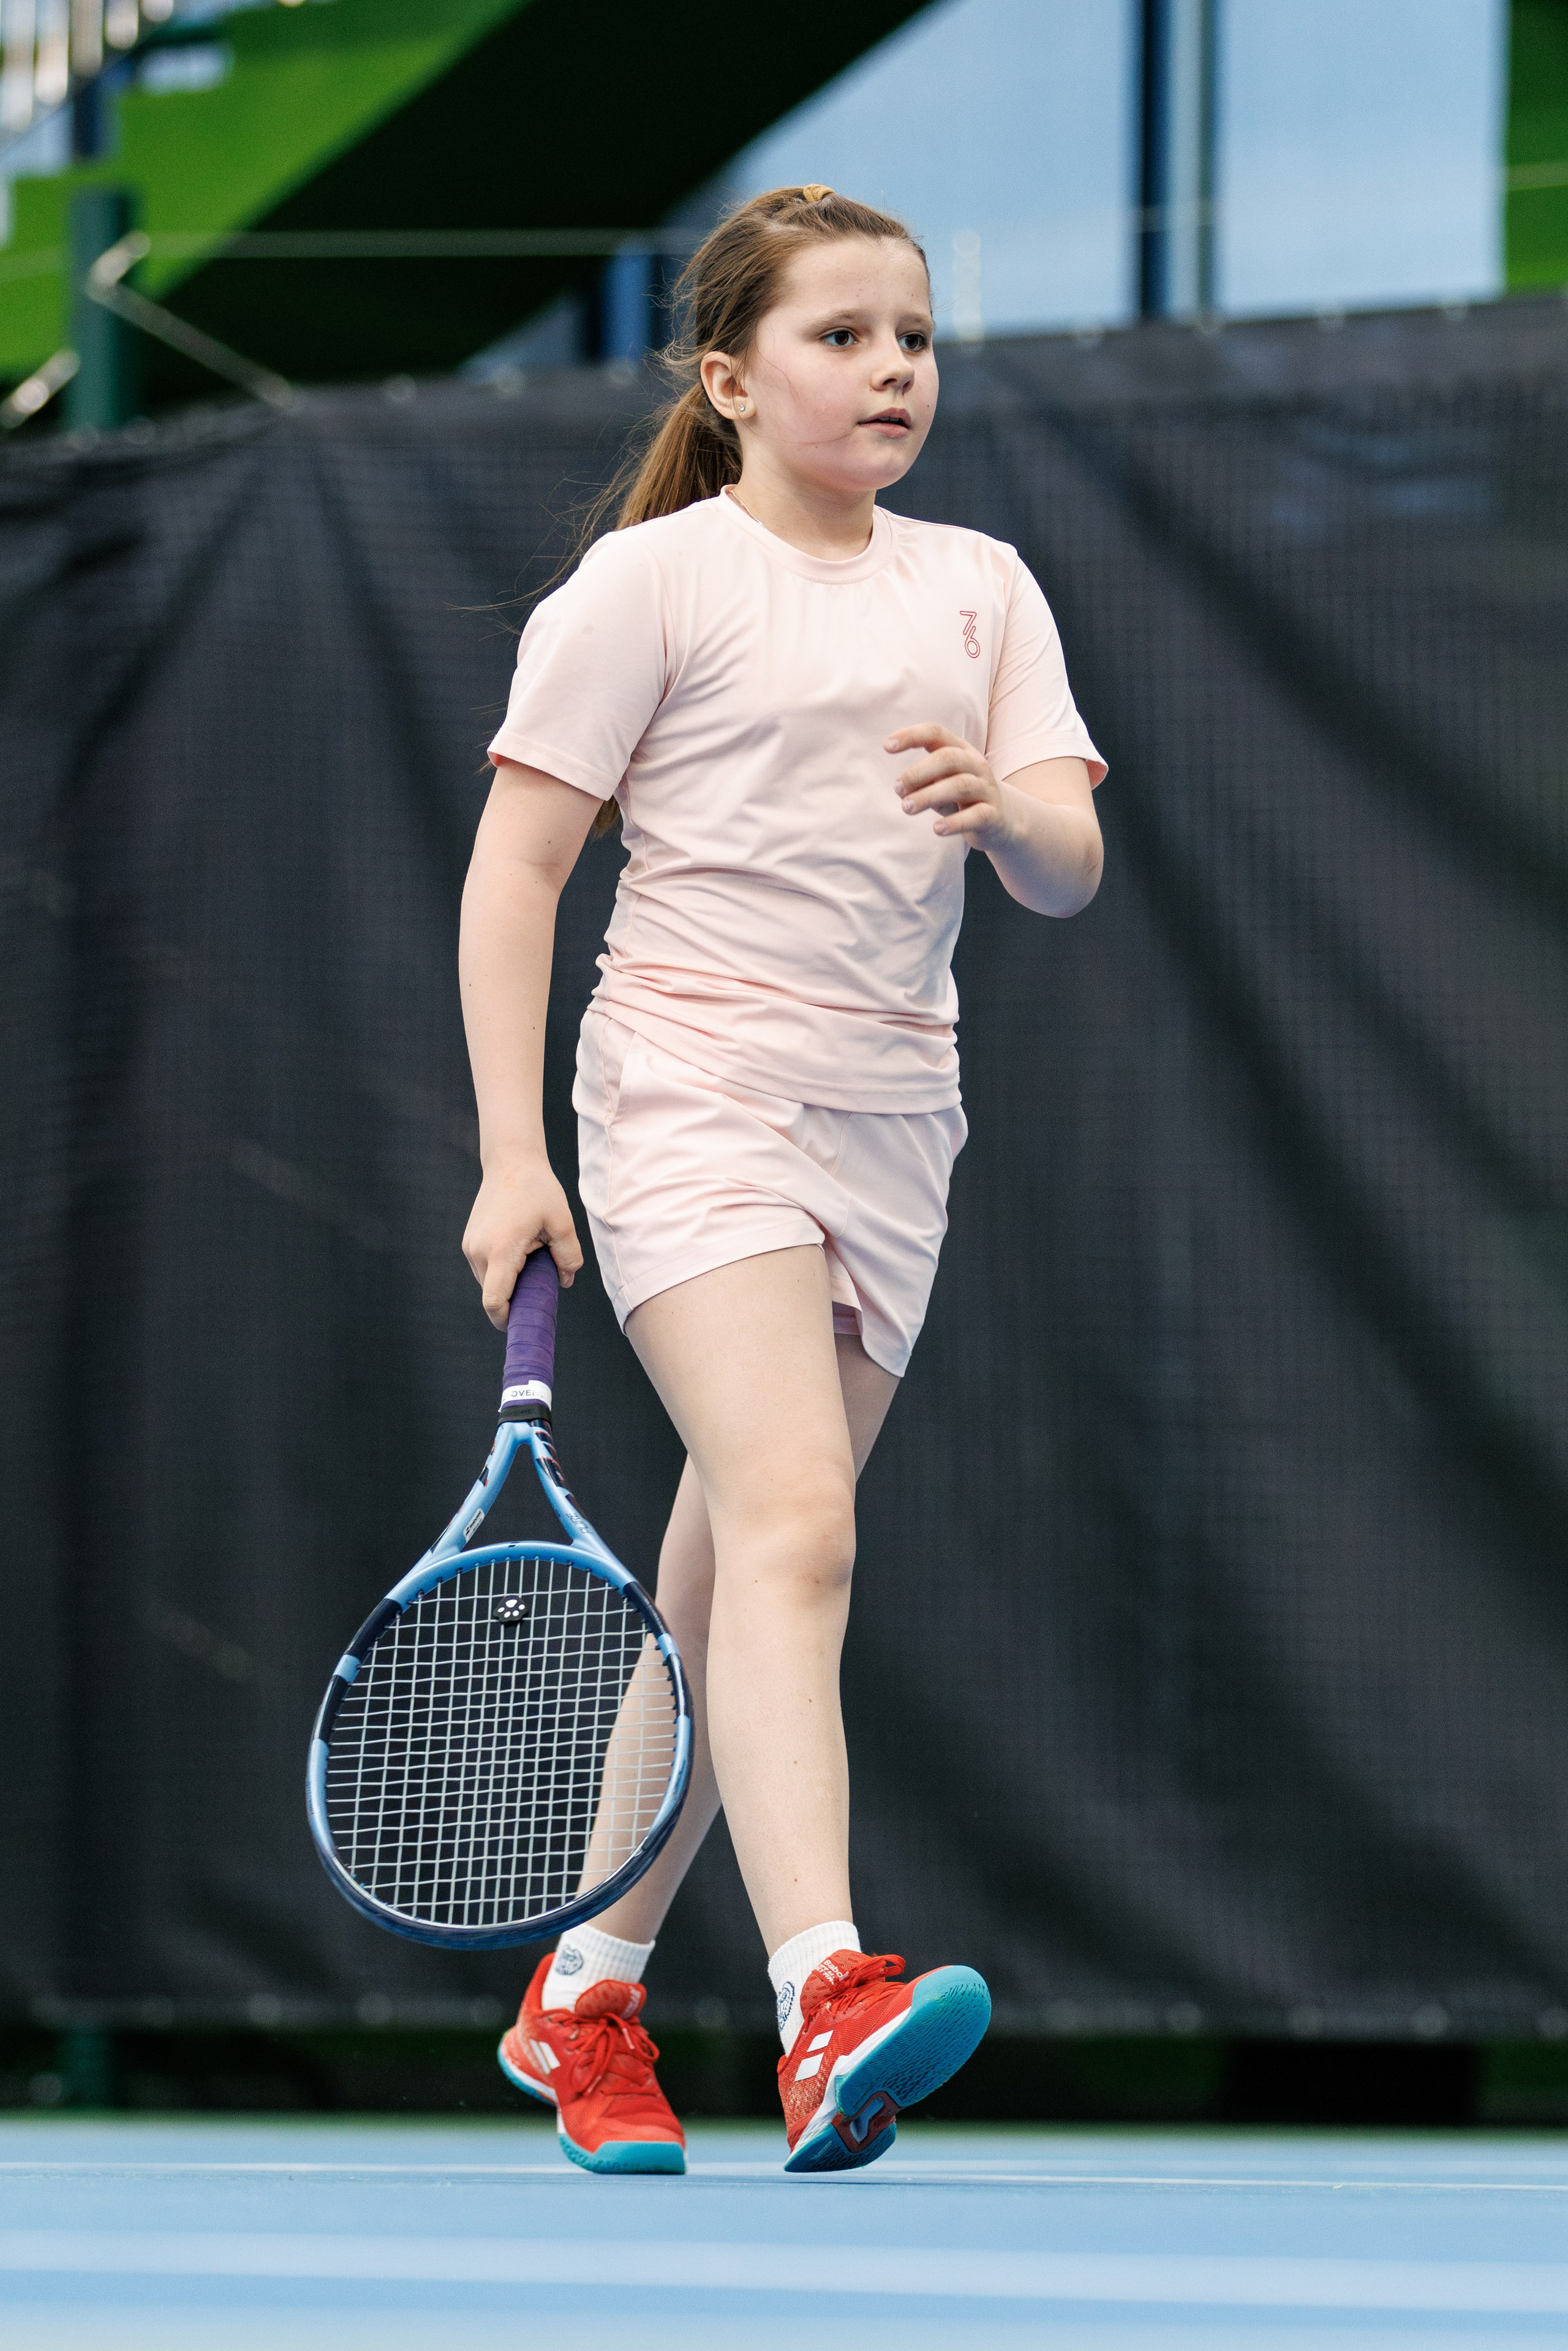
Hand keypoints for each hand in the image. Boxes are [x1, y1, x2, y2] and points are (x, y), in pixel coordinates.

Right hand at [462, 1154, 583, 1330]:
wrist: (510, 1161)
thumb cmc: (537, 1189)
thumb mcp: (562, 1222)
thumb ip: (569, 1256)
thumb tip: (566, 1281)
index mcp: (500, 1251)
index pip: (495, 1302)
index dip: (507, 1320)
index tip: (524, 1323)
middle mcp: (478, 1252)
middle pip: (493, 1295)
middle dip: (516, 1298)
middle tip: (542, 1284)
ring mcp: (470, 1247)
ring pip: (489, 1283)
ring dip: (510, 1282)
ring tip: (532, 1257)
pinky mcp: (470, 1241)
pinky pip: (486, 1269)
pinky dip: (503, 1270)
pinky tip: (521, 1249)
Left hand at [886, 723, 1013, 845]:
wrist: (1002, 818)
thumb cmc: (962, 797)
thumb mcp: (941, 782)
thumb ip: (923, 782)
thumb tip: (900, 789)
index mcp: (960, 750)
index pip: (936, 733)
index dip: (911, 736)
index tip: (886, 746)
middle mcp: (975, 765)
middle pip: (947, 758)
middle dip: (918, 772)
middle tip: (897, 788)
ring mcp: (986, 789)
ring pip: (959, 786)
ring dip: (929, 796)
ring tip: (907, 808)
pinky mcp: (992, 815)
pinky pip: (975, 816)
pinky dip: (954, 823)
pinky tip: (937, 829)